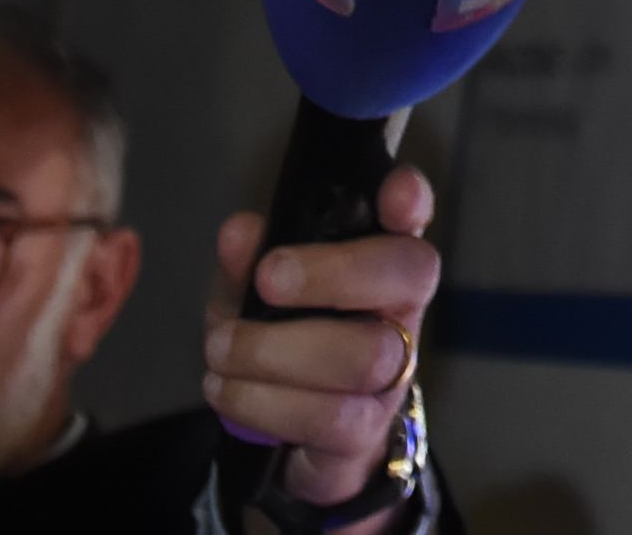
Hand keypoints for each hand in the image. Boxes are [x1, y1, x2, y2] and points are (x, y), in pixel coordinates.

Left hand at [207, 165, 441, 521]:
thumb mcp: (250, 296)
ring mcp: (393, 373)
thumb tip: (240, 233)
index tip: (392, 196)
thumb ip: (245, 263)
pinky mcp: (366, 430)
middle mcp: (401, 309)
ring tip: (220, 349)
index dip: (411, 200)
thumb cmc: (280, 341)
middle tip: (267, 280)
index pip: (411, 217)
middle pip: (407, 276)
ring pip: (364, 356)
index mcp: (378, 259)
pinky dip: (263, 400)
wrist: (292, 436)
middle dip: (333, 273)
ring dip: (276, 351)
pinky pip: (330, 416)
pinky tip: (225, 388)